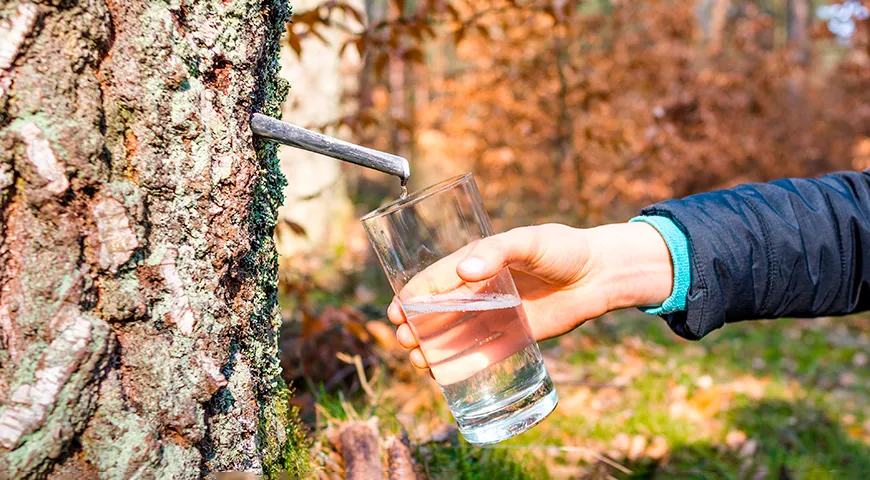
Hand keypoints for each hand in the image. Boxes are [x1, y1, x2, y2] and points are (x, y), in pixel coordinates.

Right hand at [387, 222, 673, 370]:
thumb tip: (464, 270)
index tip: (396, 313)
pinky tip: (446, 377)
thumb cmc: (562, 249)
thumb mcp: (529, 242)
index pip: (435, 280)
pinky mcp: (515, 336)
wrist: (601, 274)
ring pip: (456, 335)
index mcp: (477, 262)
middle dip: (417, 327)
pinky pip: (483, 352)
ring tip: (419, 362)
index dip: (413, 296)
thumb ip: (498, 251)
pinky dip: (463, 364)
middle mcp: (481, 290)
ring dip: (434, 348)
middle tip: (405, 341)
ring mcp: (496, 314)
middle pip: (439, 311)